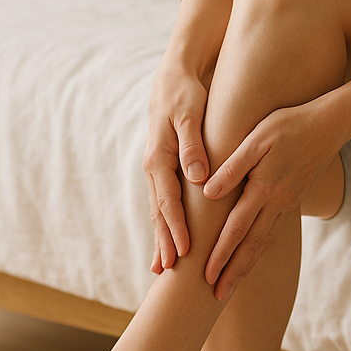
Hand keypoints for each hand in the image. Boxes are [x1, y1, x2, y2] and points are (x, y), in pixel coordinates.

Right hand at [143, 65, 210, 274]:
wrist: (174, 77)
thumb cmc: (185, 94)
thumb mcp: (190, 115)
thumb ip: (193, 146)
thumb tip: (197, 177)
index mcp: (159, 158)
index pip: (169, 201)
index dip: (177, 228)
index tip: (186, 251)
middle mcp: (153, 168)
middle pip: (158, 214)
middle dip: (164, 243)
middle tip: (168, 273)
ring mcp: (157, 170)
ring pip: (158, 211)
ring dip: (161, 239)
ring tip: (161, 268)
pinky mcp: (164, 169)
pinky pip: (163, 202)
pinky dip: (164, 224)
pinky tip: (168, 241)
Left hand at [202, 97, 344, 299]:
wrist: (332, 124)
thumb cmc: (291, 124)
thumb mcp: (259, 138)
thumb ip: (234, 166)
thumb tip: (209, 193)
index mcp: (264, 189)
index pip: (236, 229)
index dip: (220, 254)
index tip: (206, 277)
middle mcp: (277, 203)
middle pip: (251, 247)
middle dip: (232, 273)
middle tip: (216, 297)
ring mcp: (287, 204)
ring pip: (263, 243)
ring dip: (245, 266)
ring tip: (230, 285)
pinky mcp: (293, 201)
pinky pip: (273, 232)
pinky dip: (259, 250)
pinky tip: (251, 257)